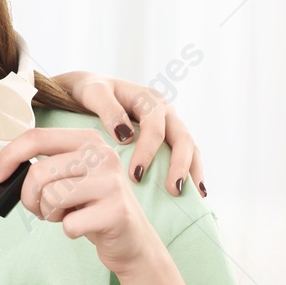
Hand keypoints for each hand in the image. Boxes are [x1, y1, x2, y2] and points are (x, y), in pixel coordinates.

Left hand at [0, 128, 162, 276]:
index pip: (37, 137)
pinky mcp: (116, 212)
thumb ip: (31, 166)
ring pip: (50, 197)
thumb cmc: (92, 206)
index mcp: (88, 140)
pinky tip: (84, 225)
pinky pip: (69, 224)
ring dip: (49, 213)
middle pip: (38, 172)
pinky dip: (68, 230)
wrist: (132, 240)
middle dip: (29, 197)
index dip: (9, 156)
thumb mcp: (63, 180)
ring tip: (66, 213)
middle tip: (41, 207)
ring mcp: (111, 183)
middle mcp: (103, 155)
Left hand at [50, 70, 205, 198]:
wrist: (90, 90)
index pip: (154, 128)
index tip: (136, 175)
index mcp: (149, 99)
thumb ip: (108, 109)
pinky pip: (187, 154)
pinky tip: (195, 192)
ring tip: (188, 194)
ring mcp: (170, 124)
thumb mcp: (94, 93)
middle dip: (179, 165)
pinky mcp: (170, 137)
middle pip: (182, 138)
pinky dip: (193, 171)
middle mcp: (165, 111)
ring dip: (191, 171)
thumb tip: (125, 136)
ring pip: (190, 147)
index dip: (148, 151)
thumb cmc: (90, 92)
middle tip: (171, 190)